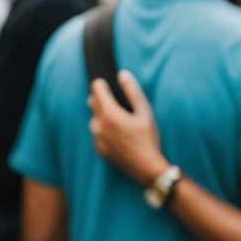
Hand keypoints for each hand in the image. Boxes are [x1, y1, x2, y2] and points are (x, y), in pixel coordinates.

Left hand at [89, 71, 168, 185]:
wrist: (146, 167)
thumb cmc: (148, 138)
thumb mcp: (145, 111)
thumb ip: (132, 91)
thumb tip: (122, 74)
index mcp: (110, 113)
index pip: (96, 89)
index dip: (102, 84)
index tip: (108, 84)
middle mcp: (99, 125)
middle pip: (92, 102)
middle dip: (101, 97)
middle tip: (116, 100)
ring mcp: (97, 138)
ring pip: (94, 118)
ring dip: (102, 114)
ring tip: (119, 118)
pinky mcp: (99, 149)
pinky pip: (97, 133)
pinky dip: (104, 129)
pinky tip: (118, 134)